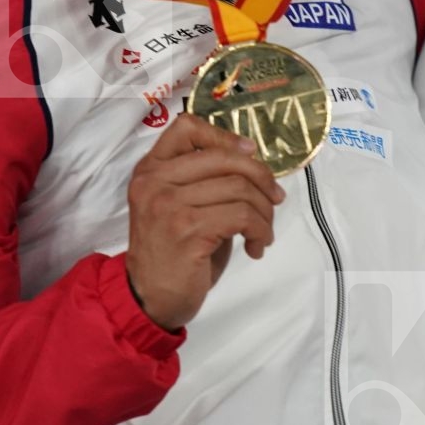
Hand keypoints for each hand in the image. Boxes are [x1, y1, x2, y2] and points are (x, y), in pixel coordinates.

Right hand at [125, 114, 285, 331]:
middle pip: (225, 158)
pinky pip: (243, 217)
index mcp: (151, 169)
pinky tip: (256, 247)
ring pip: (240, 188)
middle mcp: (155, 181)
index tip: (250, 155)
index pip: (187, 127)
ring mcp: (169, 204)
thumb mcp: (179, 205)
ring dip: (264, 212)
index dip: (225, 136)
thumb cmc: (171, 252)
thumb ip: (203, 179)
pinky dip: (261, 231)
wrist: (149, 298)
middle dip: (261, 177)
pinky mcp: (188, 229)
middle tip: (275, 199)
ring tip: (264, 232)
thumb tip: (252, 160)